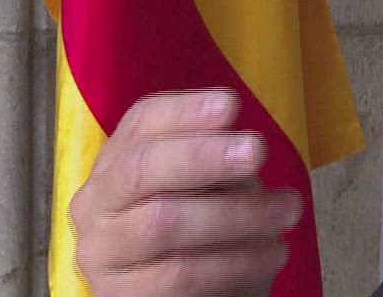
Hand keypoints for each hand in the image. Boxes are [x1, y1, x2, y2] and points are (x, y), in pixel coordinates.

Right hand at [70, 89, 305, 294]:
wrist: (198, 294)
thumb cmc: (205, 231)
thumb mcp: (208, 186)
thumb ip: (215, 162)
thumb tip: (243, 147)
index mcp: (115, 162)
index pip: (139, 123)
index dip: (184, 111)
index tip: (230, 105)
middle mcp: (96, 205)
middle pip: (140, 169)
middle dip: (202, 156)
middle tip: (257, 151)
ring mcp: (102, 254)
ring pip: (163, 223)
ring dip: (236, 213)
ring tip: (286, 210)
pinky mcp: (122, 296)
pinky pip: (180, 276)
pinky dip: (235, 261)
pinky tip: (271, 252)